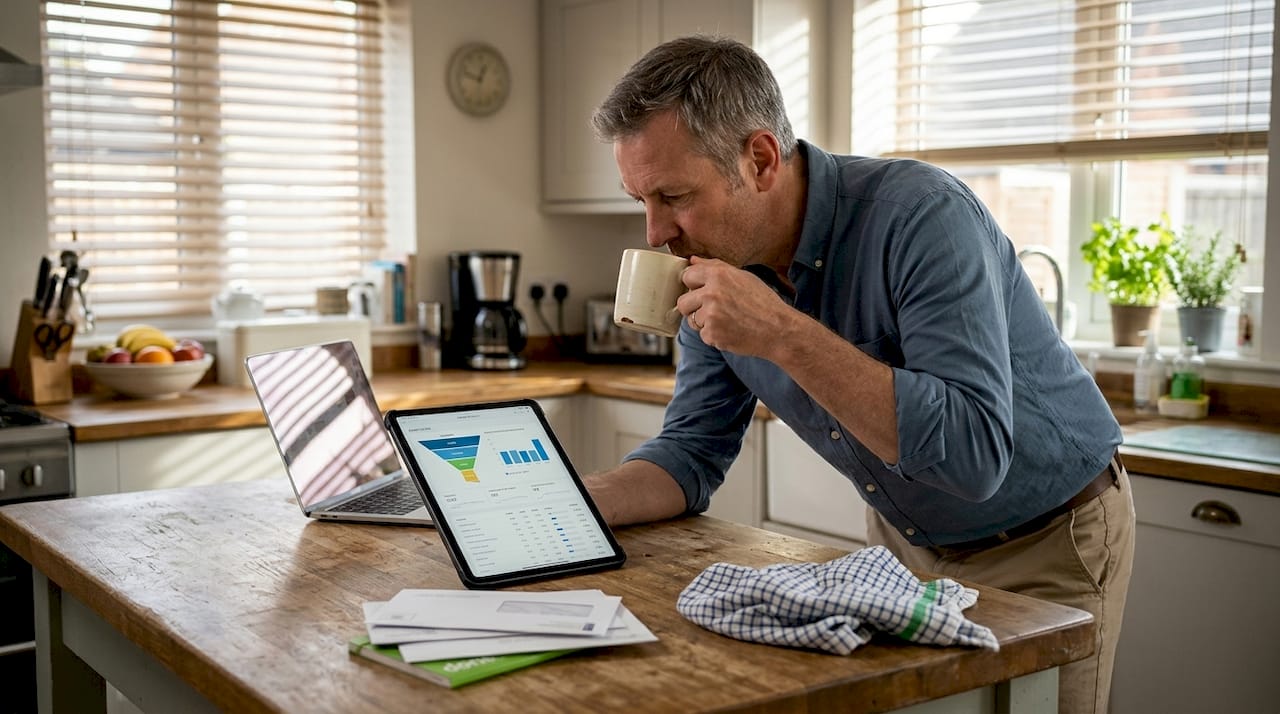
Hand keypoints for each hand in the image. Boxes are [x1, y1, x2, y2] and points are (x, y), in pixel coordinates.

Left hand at [677, 256, 795, 357]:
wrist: (778, 329)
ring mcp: (710, 315)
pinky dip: (714, 336)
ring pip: (691, 320)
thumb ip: (714, 267)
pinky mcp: (712, 334)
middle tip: (713, 310)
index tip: (702, 291)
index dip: (694, 285)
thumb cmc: (763, 303)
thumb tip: (693, 260)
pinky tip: (730, 331)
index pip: (687, 276)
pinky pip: (703, 335)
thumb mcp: (742, 277)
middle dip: (694, 307)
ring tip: (726, 320)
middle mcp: (712, 293)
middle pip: (683, 302)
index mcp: (718, 275)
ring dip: (704, 323)